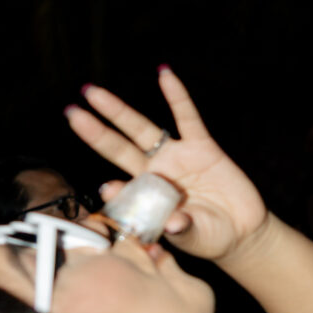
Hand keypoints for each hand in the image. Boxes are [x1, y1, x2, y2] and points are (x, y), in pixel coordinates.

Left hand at [66, 66, 268, 263]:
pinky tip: (164, 75)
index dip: (113, 189)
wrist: (241, 231)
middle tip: (71, 112)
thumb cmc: (211, 238)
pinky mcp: (202, 147)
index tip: (108, 190)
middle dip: (95, 132)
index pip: (121, 188)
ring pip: (142, 129)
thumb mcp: (194, 237)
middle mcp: (155, 173)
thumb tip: (172, 223)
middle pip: (118, 148)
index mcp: (146, 198)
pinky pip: (187, 118)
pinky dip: (177, 97)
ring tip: (94, 93)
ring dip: (118, 111)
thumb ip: (182, 229)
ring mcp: (176, 157)